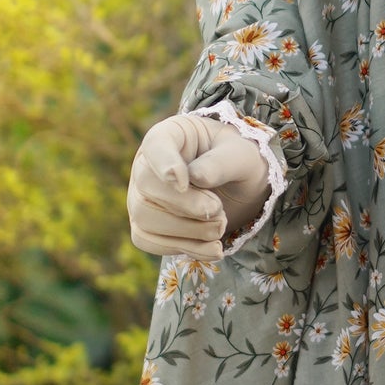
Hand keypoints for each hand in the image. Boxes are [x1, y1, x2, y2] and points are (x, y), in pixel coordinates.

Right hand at [127, 113, 272, 258]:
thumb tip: (196, 178)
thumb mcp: (242, 155)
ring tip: (221, 225)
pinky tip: (214, 249)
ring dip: (188, 230)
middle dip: (184, 205)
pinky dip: (185, 248)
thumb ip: (221, 163)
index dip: (165, 163)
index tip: (182, 180)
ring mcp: (142, 196)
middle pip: (147, 186)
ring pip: (145, 218)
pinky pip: (150, 241)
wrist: (240, 189)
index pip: (156, 145)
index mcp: (171, 135)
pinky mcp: (146, 226)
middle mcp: (147, 165)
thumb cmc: (238, 162)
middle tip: (217, 209)